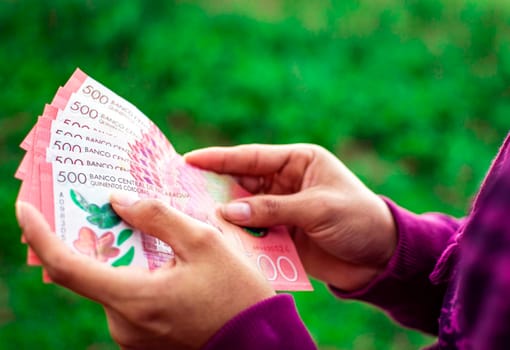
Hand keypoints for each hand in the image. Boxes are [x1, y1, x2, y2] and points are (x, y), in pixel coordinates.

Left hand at [16, 197, 273, 349]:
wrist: (259, 342)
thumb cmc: (236, 293)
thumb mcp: (203, 242)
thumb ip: (158, 216)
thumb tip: (119, 201)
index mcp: (133, 298)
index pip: (66, 266)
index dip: (40, 235)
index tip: (25, 208)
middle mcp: (122, 322)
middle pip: (93, 270)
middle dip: (97, 235)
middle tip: (109, 204)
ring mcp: (132, 333)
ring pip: (113, 282)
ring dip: (121, 254)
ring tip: (144, 227)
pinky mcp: (145, 337)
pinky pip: (128, 297)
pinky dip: (134, 272)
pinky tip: (160, 258)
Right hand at [185, 144, 396, 290]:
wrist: (379, 258)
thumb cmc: (357, 220)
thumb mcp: (318, 208)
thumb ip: (272, 209)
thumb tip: (227, 211)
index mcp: (298, 162)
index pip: (251, 156)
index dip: (219, 158)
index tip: (189, 159)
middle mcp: (286, 182)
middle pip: (242, 182)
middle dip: (214, 187)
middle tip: (180, 190)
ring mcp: (282, 209)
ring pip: (244, 209)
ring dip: (223, 214)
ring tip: (191, 216)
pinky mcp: (282, 234)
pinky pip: (254, 232)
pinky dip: (238, 236)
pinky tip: (218, 239)